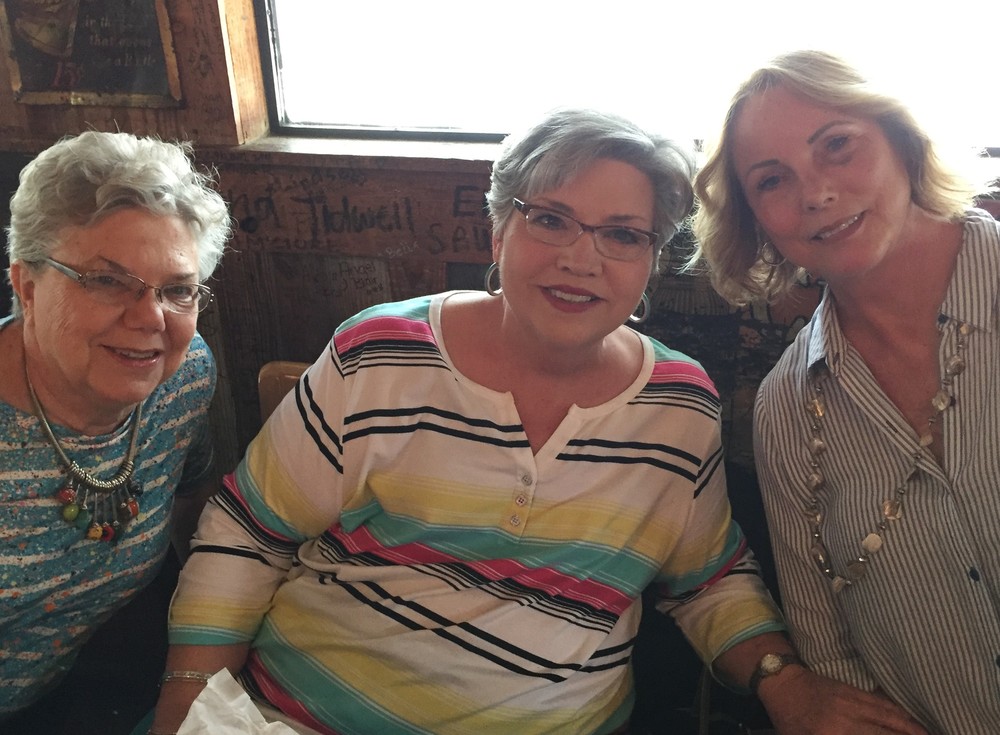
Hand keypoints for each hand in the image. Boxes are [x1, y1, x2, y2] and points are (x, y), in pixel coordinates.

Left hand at [759, 667, 929, 734]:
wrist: (782, 683)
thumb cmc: (791, 721)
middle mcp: (847, 719)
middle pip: (888, 733)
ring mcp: (852, 702)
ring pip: (891, 718)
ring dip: (914, 730)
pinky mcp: (854, 690)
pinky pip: (883, 704)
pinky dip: (902, 714)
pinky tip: (915, 722)